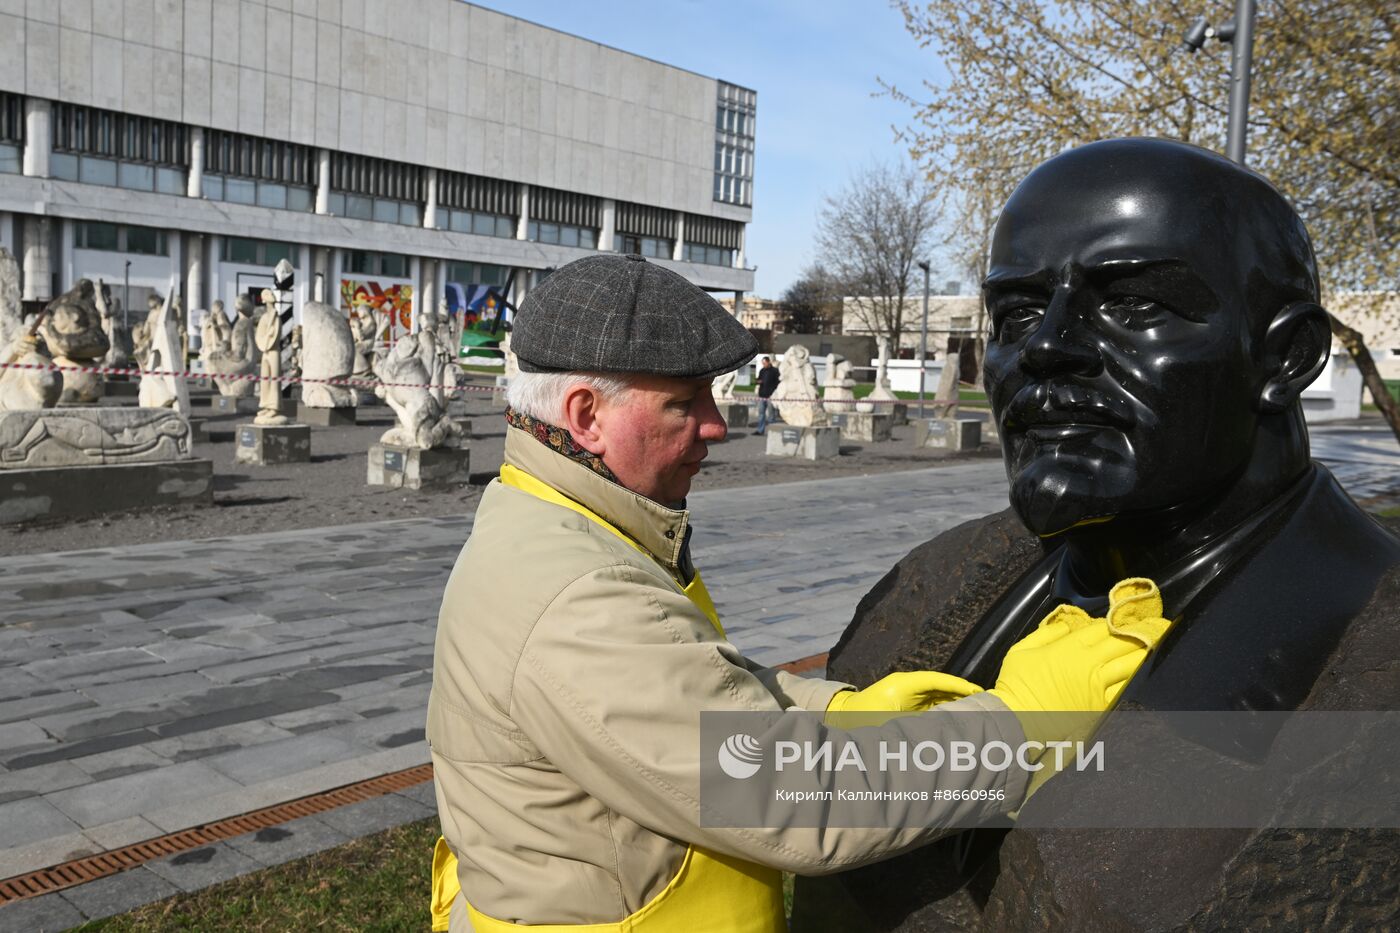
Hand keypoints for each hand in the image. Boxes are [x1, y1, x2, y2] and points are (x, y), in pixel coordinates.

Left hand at [825, 670, 982, 726]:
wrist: (843, 716)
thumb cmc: (861, 718)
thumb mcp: (885, 722)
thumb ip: (909, 726)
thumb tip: (934, 734)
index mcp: (903, 684)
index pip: (935, 680)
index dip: (958, 685)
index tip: (977, 691)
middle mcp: (909, 686)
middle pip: (942, 686)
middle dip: (963, 694)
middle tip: (987, 701)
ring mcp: (910, 695)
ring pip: (940, 696)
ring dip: (958, 703)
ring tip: (981, 710)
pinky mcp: (910, 704)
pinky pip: (934, 704)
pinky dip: (949, 710)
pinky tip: (963, 719)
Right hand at [989, 578, 1170, 717]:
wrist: (1018, 721)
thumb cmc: (1016, 685)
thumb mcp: (1021, 650)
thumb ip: (1046, 634)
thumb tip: (1066, 625)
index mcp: (1070, 647)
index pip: (1101, 628)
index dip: (1113, 621)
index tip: (1120, 619)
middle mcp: (1089, 664)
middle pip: (1123, 642)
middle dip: (1142, 632)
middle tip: (1159, 625)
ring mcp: (1098, 687)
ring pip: (1131, 665)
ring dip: (1146, 653)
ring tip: (1161, 645)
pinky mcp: (1101, 707)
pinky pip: (1125, 689)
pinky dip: (1136, 678)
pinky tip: (1145, 672)